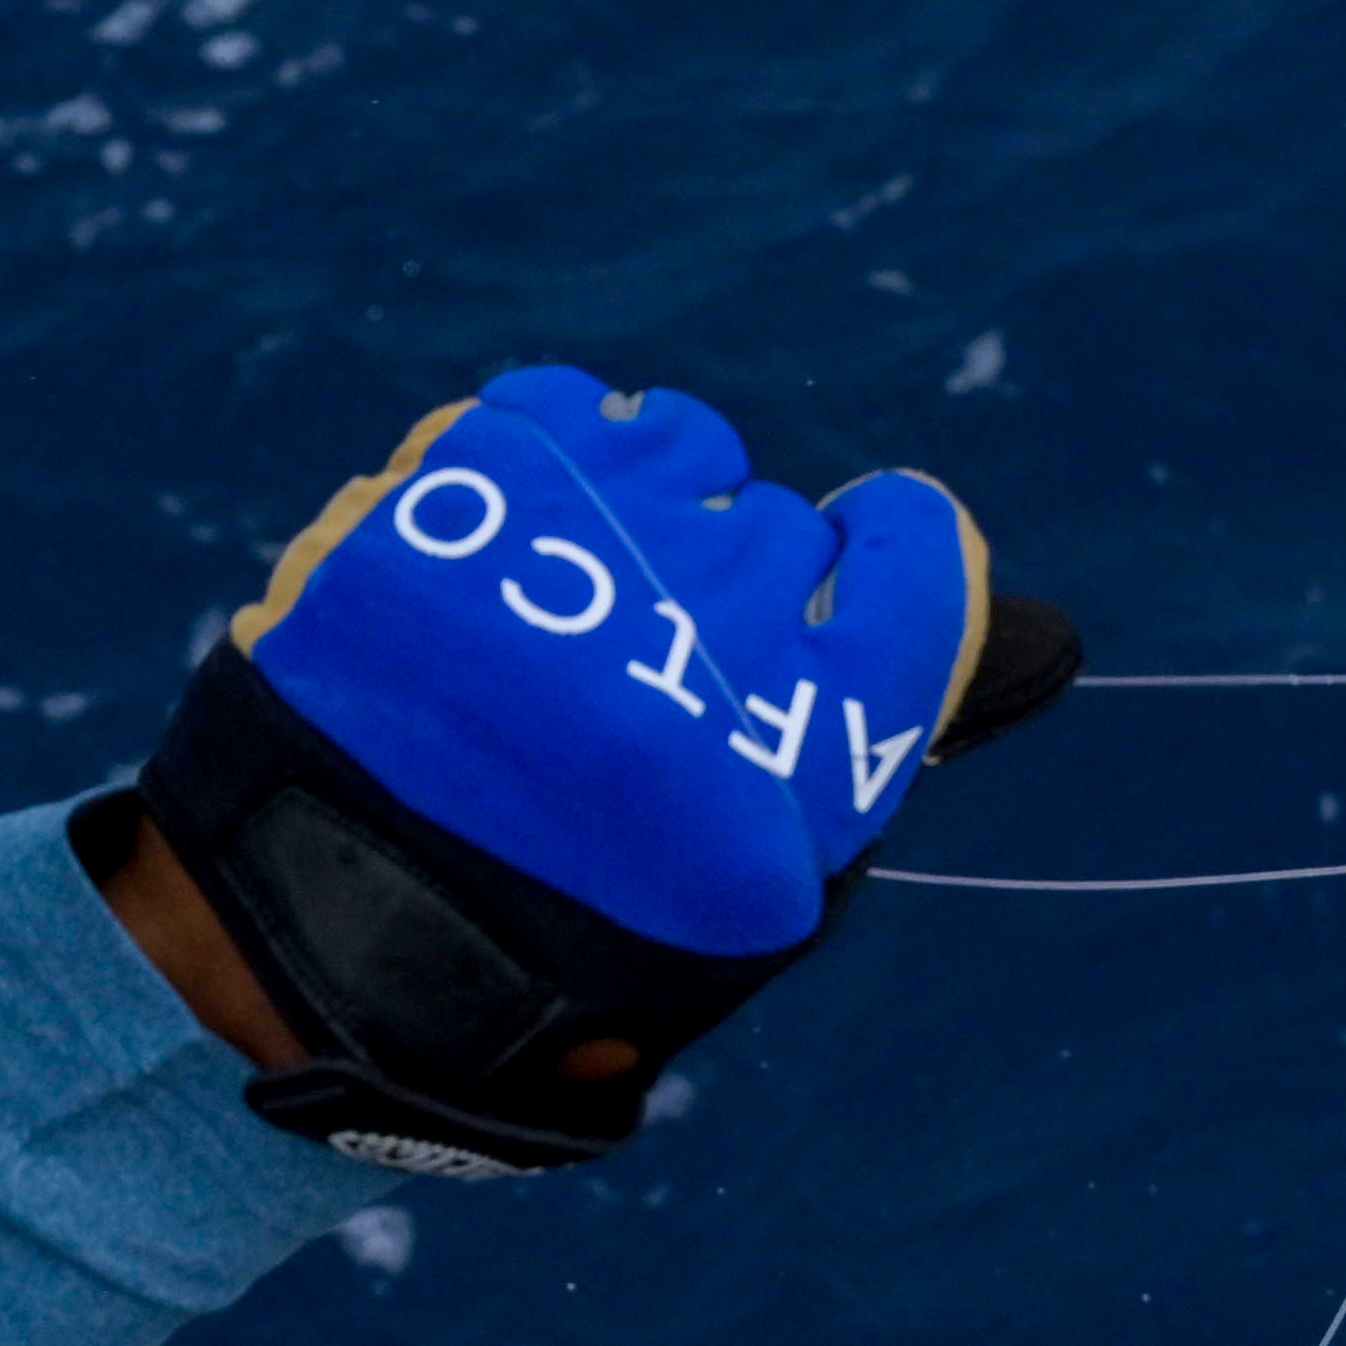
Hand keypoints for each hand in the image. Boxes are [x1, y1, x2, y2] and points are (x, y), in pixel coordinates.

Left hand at [124, 371, 1075, 1170]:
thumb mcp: (764, 887)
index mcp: (797, 762)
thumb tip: (1016, 611)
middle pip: (784, 531)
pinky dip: (559, 460)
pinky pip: (569, 406)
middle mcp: (704, 641)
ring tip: (575, 611)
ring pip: (682, 445)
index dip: (899, 556)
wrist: (328, 938)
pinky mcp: (459, 486)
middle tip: (646, 685)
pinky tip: (518, 553)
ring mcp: (579, 549)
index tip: (866, 561)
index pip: (921, 568)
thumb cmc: (575, 933)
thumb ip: (874, 729)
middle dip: (737, 590)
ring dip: (652, 509)